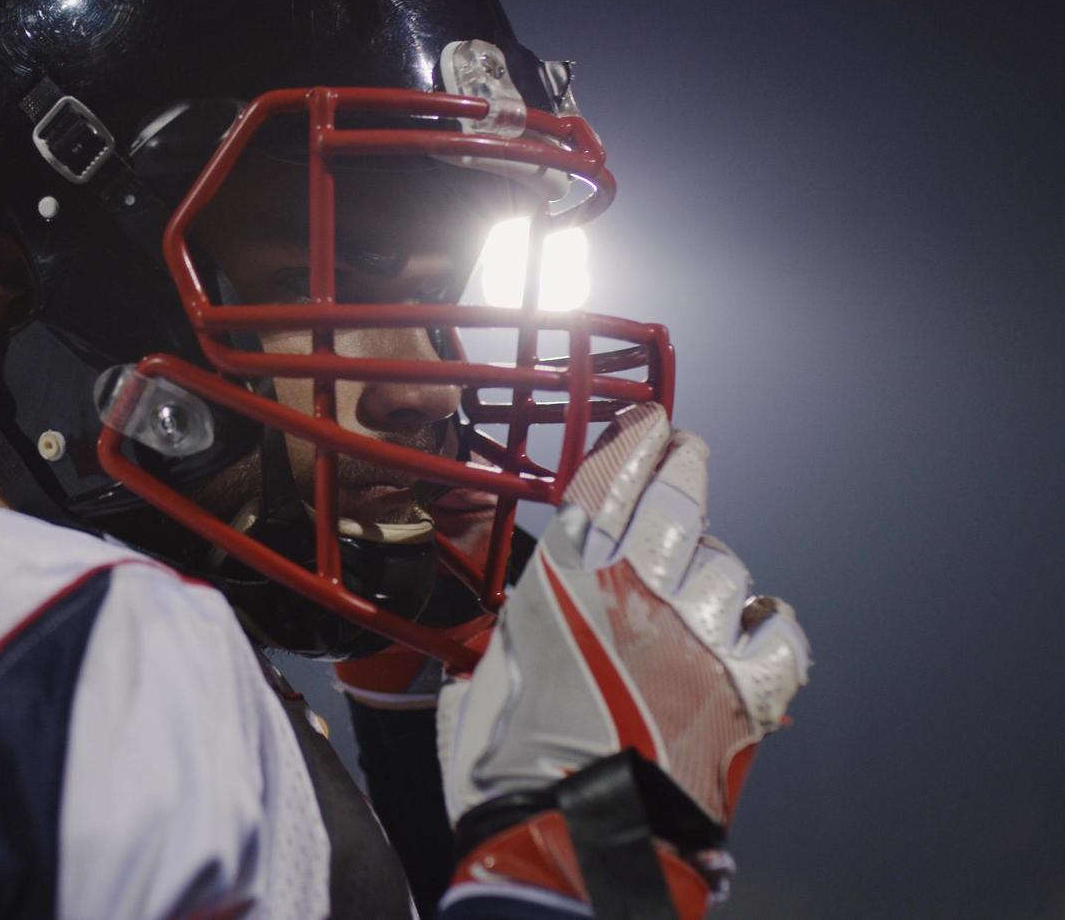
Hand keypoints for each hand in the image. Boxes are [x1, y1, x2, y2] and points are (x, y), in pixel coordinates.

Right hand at [437, 405, 808, 910]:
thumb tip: (538, 615)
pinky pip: (777, 632)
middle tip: (689, 451)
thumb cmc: (508, 772)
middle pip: (677, 506)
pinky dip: (766, 622)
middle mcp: (637, 597)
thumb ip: (526, 628)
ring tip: (698, 582)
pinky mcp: (743, 694)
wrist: (571, 845)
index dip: (632, 444)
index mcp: (563, 586)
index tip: (650, 421)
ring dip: (712, 569)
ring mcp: (697, 642)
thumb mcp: (488, 676)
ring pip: (726, 569)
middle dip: (685, 468)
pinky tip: (753, 625)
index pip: (607, 485)